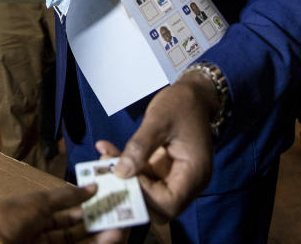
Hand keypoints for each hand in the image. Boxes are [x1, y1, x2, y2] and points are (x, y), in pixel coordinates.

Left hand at [0, 184, 121, 243]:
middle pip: (72, 232)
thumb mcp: (40, 202)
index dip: (84, 208)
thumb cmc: (11, 218)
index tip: (105, 202)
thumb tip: (93, 186)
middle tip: (118, 218)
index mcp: (33, 216)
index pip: (63, 213)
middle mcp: (39, 235)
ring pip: (75, 243)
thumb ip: (67, 196)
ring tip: (117, 232)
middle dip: (95, 225)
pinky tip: (107, 240)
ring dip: (97, 238)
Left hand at [99, 71, 217, 222]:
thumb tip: (120, 173)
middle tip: (107, 169)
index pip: (169, 203)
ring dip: (125, 179)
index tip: (125, 173)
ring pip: (147, 193)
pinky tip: (108, 150)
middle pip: (158, 206)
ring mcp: (176, 178)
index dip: (145, 195)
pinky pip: (143, 178)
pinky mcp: (164, 171)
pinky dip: (127, 168)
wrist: (192, 94)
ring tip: (105, 155)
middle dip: (131, 191)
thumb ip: (140, 147)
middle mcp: (188, 183)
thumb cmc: (180, 104)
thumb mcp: (158, 121)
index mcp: (195, 174)